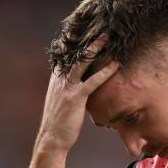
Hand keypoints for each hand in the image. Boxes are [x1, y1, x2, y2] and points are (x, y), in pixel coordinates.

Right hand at [36, 36, 118, 151]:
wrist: (52, 139)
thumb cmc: (59, 124)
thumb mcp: (61, 103)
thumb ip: (69, 91)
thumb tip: (80, 88)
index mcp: (56, 80)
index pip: (67, 56)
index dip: (77, 43)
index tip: (87, 31)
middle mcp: (60, 80)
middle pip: (74, 54)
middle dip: (88, 40)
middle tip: (101, 28)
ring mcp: (67, 88)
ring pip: (82, 63)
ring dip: (96, 48)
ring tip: (109, 37)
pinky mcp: (75, 98)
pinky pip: (92, 82)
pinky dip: (105, 72)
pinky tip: (116, 65)